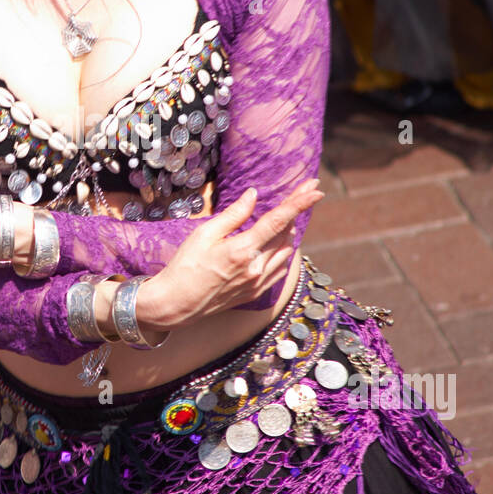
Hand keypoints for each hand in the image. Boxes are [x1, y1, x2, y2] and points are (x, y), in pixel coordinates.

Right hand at [136, 179, 324, 329]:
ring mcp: (258, 283)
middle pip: (287, 234)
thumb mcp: (204, 234)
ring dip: (290, 231)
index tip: (315, 190)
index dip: (299, 203)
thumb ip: (233, 214)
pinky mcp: (256, 293)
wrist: (177, 303)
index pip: (278, 221)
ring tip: (287, 216)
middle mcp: (256, 268)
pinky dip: (283, 252)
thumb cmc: (185, 266)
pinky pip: (280, 269)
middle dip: (297, 211)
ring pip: (286, 252)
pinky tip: (278, 244)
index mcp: (242, 250)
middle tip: (306, 192)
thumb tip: (253, 195)